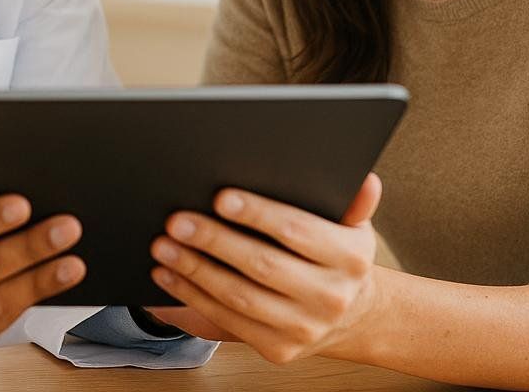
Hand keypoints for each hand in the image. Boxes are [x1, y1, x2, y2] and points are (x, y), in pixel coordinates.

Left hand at [146, 173, 382, 364]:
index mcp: (350, 257)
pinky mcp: (278, 349)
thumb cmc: (339, 258)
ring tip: (164, 247)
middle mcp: (330, 297)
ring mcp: (303, 328)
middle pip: (262, 265)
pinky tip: (169, 276)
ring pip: (239, 297)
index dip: (257, 213)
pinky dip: (192, 296)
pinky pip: (227, 321)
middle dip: (213, 240)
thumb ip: (353, 202)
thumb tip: (364, 178)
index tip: (221, 198)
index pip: (297, 230)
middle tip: (177, 220)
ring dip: (194, 270)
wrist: (353, 316)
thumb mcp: (354, 226)